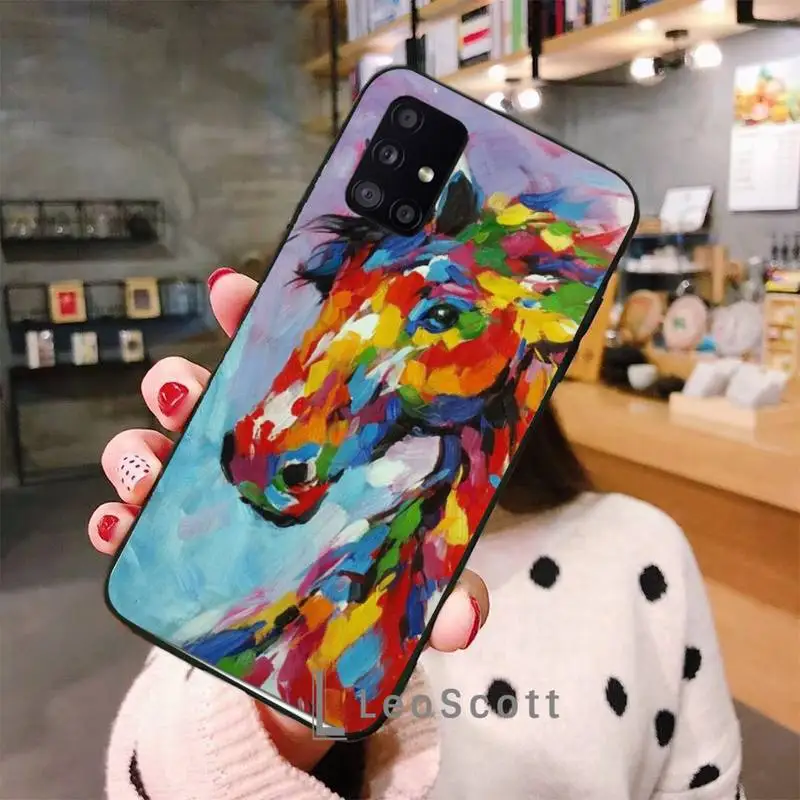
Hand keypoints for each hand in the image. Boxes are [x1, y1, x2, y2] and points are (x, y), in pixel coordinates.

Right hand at [88, 268, 489, 772]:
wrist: (307, 663)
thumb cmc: (359, 596)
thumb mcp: (410, 586)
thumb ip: (442, 593)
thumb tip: (464, 618)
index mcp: (308, 443)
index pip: (278, 365)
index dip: (251, 319)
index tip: (234, 291)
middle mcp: (250, 462)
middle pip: (202, 398)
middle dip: (181, 382)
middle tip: (185, 391)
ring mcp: (205, 504)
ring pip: (153, 450)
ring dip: (139, 447)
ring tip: (150, 461)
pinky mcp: (169, 552)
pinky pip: (128, 524)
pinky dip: (116, 517)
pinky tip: (119, 525)